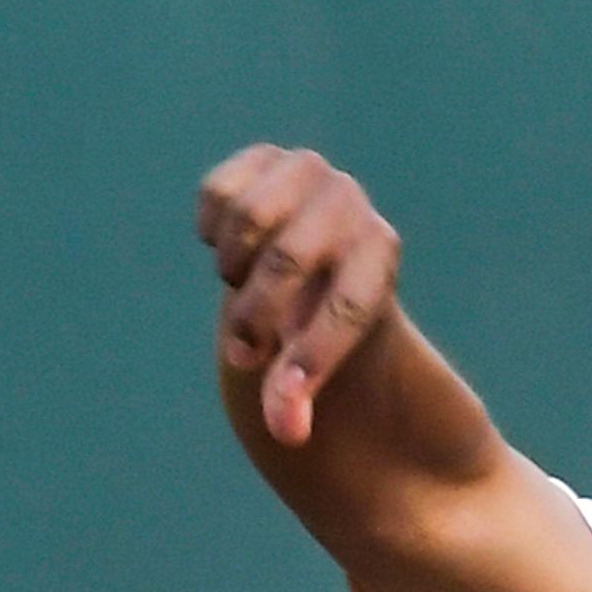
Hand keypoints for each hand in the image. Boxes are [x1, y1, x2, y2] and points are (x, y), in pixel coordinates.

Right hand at [197, 144, 404, 445]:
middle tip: (244, 356)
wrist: (314, 260)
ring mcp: (309, 172)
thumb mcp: (320, 361)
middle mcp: (351, 204)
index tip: (284, 412)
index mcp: (379, 253)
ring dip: (232, 267)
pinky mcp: (265, 158)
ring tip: (243, 286)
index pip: (348, 305)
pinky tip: (228, 244)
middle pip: (285, 260)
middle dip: (253, 317)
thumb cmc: (321, 323)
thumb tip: (286, 433)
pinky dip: (212, 228)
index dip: (312, 359)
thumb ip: (300, 398)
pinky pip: (218, 192)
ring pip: (248, 217)